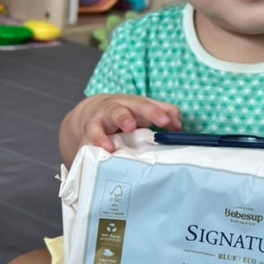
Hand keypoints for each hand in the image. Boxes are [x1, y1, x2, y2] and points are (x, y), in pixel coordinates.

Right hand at [61, 94, 180, 161]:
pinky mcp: (84, 137)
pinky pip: (84, 144)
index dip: (154, 112)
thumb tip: (179, 127)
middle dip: (124, 118)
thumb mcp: (145, 110)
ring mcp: (96, 123)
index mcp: (131, 104)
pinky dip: (88, 150)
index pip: (143, 105)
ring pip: (95, 126)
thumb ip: (165, 114)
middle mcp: (112, 111)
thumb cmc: (127, 113)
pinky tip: (94, 158)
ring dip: (101, 136)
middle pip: (118, 111)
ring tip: (109, 147)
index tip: (165, 122)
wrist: (92, 113)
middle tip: (130, 127)